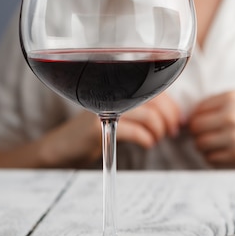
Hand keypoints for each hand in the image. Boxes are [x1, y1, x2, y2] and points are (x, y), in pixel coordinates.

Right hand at [41, 92, 182, 166]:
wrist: (58, 149)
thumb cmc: (91, 134)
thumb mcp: (118, 117)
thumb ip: (138, 110)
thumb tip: (172, 117)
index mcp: (115, 86)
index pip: (154, 86)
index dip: (172, 105)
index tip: (177, 121)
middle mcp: (108, 91)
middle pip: (155, 97)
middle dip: (169, 117)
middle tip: (171, 132)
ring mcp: (101, 107)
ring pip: (148, 113)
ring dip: (159, 130)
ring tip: (156, 139)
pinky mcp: (94, 127)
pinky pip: (132, 130)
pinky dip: (146, 139)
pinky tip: (146, 144)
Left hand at [187, 91, 234, 167]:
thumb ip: (223, 104)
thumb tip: (194, 115)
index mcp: (233, 97)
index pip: (197, 109)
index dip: (198, 117)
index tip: (205, 124)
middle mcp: (231, 115)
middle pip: (195, 127)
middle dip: (198, 133)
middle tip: (209, 136)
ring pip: (200, 144)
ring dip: (205, 147)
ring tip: (218, 146)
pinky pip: (212, 159)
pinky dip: (214, 158)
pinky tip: (226, 154)